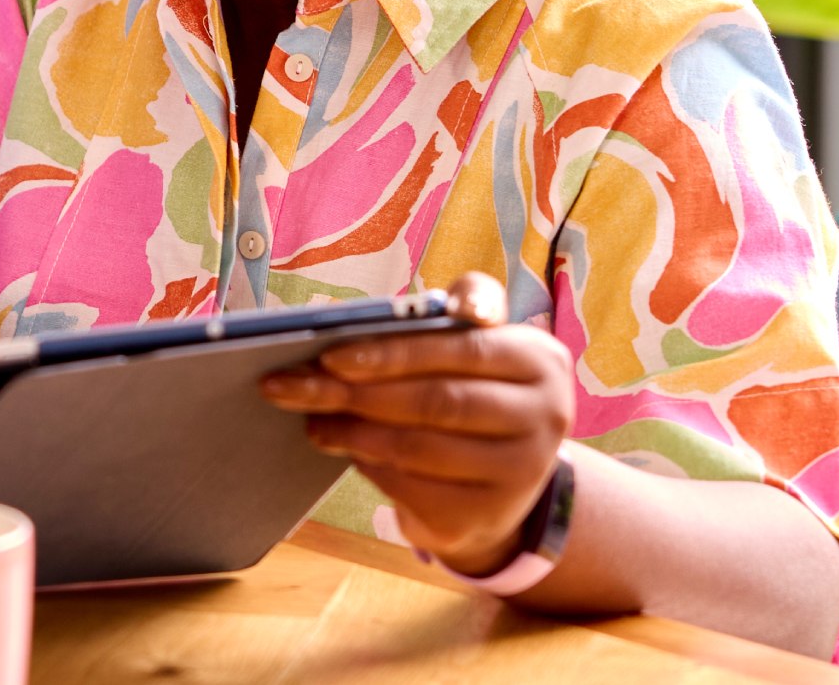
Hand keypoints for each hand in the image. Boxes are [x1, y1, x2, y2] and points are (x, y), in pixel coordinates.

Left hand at [259, 273, 573, 573]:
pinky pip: (412, 487)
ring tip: (311, 417)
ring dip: (352, 431)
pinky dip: (369, 465)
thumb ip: (434, 322)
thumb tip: (341, 322)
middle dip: (355, 391)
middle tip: (293, 384)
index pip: (462, 348)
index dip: (395, 352)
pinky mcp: (487, 516)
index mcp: (540, 359)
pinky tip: (344, 447)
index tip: (332, 355)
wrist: (507, 484)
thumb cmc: (474, 392)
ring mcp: (522, 473)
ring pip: (418, 446)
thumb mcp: (472, 352)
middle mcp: (545, 417)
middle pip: (435, 400)